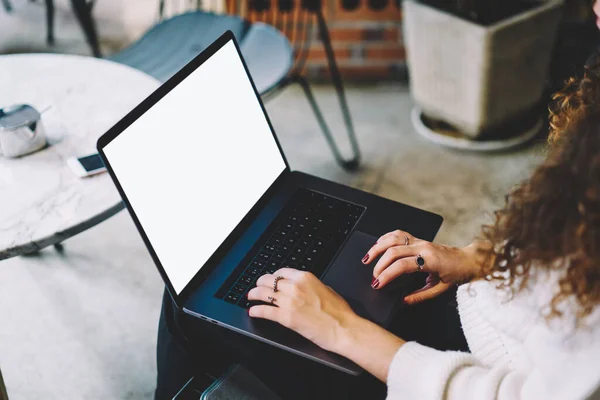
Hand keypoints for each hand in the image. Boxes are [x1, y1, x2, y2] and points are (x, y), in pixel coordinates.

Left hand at [247, 268, 359, 352]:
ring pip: (263, 293)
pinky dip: (256, 311)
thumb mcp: (326, 289)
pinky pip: (265, 311)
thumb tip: (303, 287)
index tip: (270, 280)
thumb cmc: (339, 312)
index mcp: (305, 278)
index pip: (281, 272)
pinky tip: (253, 311)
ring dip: (254, 295)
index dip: (273, 276)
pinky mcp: (286, 317)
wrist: (343, 328)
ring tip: (250, 297)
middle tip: (257, 287)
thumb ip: (311, 285)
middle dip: (260, 283)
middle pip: (268, 280)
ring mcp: (289, 302)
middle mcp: (295, 287)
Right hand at [363, 230, 484, 303]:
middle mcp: (423, 247)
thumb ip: (420, 296)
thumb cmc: (457, 274)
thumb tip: (403, 301)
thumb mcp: (440, 289)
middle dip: (379, 265)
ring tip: (367, 258)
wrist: (469, 260)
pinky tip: (378, 246)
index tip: (377, 284)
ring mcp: (420, 241)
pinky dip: (385, 238)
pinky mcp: (418, 238)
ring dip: (378, 248)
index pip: (402, 266)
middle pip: (393, 252)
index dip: (386, 275)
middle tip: (373, 278)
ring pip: (393, 239)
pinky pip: (398, 234)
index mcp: (429, 261)